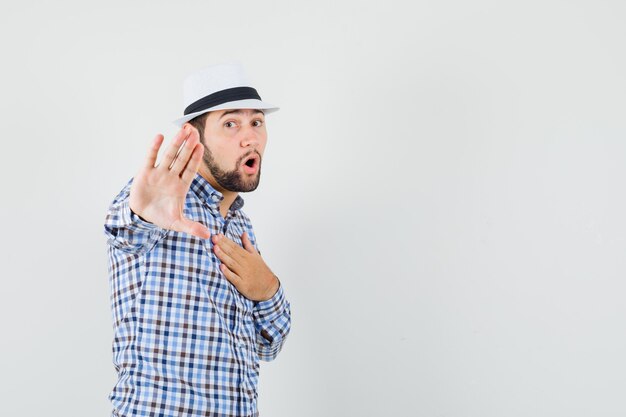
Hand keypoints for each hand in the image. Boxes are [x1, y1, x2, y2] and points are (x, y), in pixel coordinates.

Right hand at [129, 124, 210, 238]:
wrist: (142, 216)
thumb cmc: (162, 216)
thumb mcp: (177, 223)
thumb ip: (192, 227)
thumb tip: (207, 236)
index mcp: (181, 186)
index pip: (190, 169)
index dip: (196, 158)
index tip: (201, 147)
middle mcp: (172, 176)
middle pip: (182, 158)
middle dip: (188, 146)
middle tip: (195, 132)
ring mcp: (159, 173)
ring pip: (169, 155)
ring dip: (176, 143)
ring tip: (182, 130)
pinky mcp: (145, 173)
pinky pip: (150, 158)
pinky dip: (154, 148)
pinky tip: (160, 137)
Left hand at [212, 232, 279, 301]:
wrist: (269, 287)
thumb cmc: (261, 271)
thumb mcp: (256, 255)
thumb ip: (248, 244)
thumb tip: (244, 233)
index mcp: (248, 256)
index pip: (235, 246)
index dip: (226, 240)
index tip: (217, 235)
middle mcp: (245, 263)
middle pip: (232, 253)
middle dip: (222, 245)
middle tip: (213, 238)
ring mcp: (244, 274)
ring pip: (231, 263)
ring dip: (223, 256)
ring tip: (215, 248)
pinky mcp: (242, 284)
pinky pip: (234, 277)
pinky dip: (227, 272)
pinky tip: (221, 267)